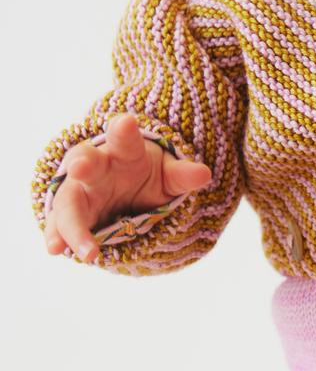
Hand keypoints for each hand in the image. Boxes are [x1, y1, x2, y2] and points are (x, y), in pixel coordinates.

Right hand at [44, 112, 211, 263]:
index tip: (126, 121)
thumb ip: (183, 175)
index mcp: (123, 151)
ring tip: (65, 241)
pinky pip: (59, 224)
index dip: (124, 130)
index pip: (124, 138)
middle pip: (85, 162)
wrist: (127, 189)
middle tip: (80, 167)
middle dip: (82, 163)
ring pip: (68, 202)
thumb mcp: (168, 175)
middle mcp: (96, 167)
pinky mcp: (72, 214)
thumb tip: (205, 174)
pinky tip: (56, 249)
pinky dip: (57, 236)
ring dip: (68, 221)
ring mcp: (80, 190)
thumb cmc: (148, 176)